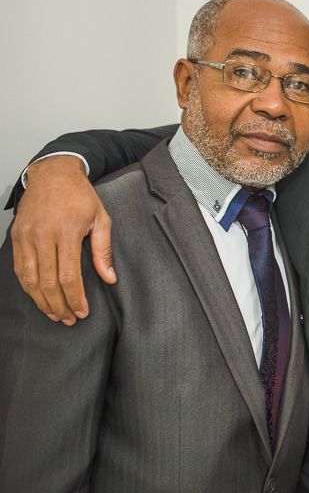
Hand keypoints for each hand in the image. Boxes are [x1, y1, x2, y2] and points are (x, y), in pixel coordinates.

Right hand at [10, 156, 115, 323]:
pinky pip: (19, 267)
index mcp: (67, 231)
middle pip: (46, 281)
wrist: (53, 173)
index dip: (75, 298)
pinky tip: (38, 297)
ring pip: (29, 278)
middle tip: (69, 319)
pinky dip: (27, 286)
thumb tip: (109, 278)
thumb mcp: (101, 219)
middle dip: (59, 305)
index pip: (68, 275)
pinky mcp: (15, 235)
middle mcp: (43, 235)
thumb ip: (103, 251)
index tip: (82, 312)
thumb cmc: (80, 196)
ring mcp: (25, 235)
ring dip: (41, 300)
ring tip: (55, 314)